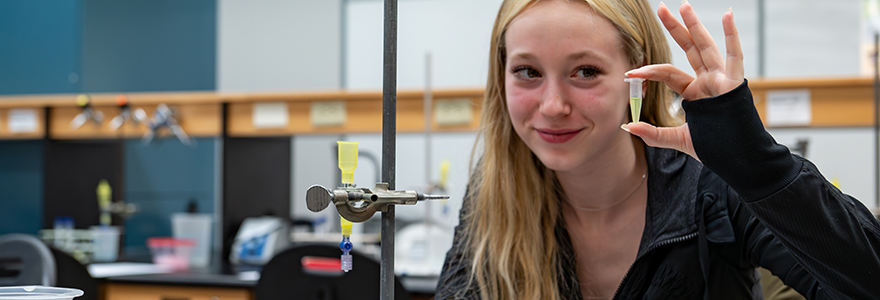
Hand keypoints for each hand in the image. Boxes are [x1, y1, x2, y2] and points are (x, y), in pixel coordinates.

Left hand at [622, 1, 742, 160]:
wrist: (741, 161)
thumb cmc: (715, 149)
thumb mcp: (678, 140)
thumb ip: (653, 134)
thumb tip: (626, 127)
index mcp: (695, 92)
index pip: (668, 73)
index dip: (649, 72)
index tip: (630, 72)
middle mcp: (708, 81)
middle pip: (689, 48)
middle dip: (675, 28)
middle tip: (660, 8)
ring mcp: (722, 80)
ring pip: (706, 47)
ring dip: (695, 26)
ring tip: (684, 6)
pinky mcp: (734, 85)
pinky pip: (734, 56)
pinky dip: (731, 36)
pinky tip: (727, 16)